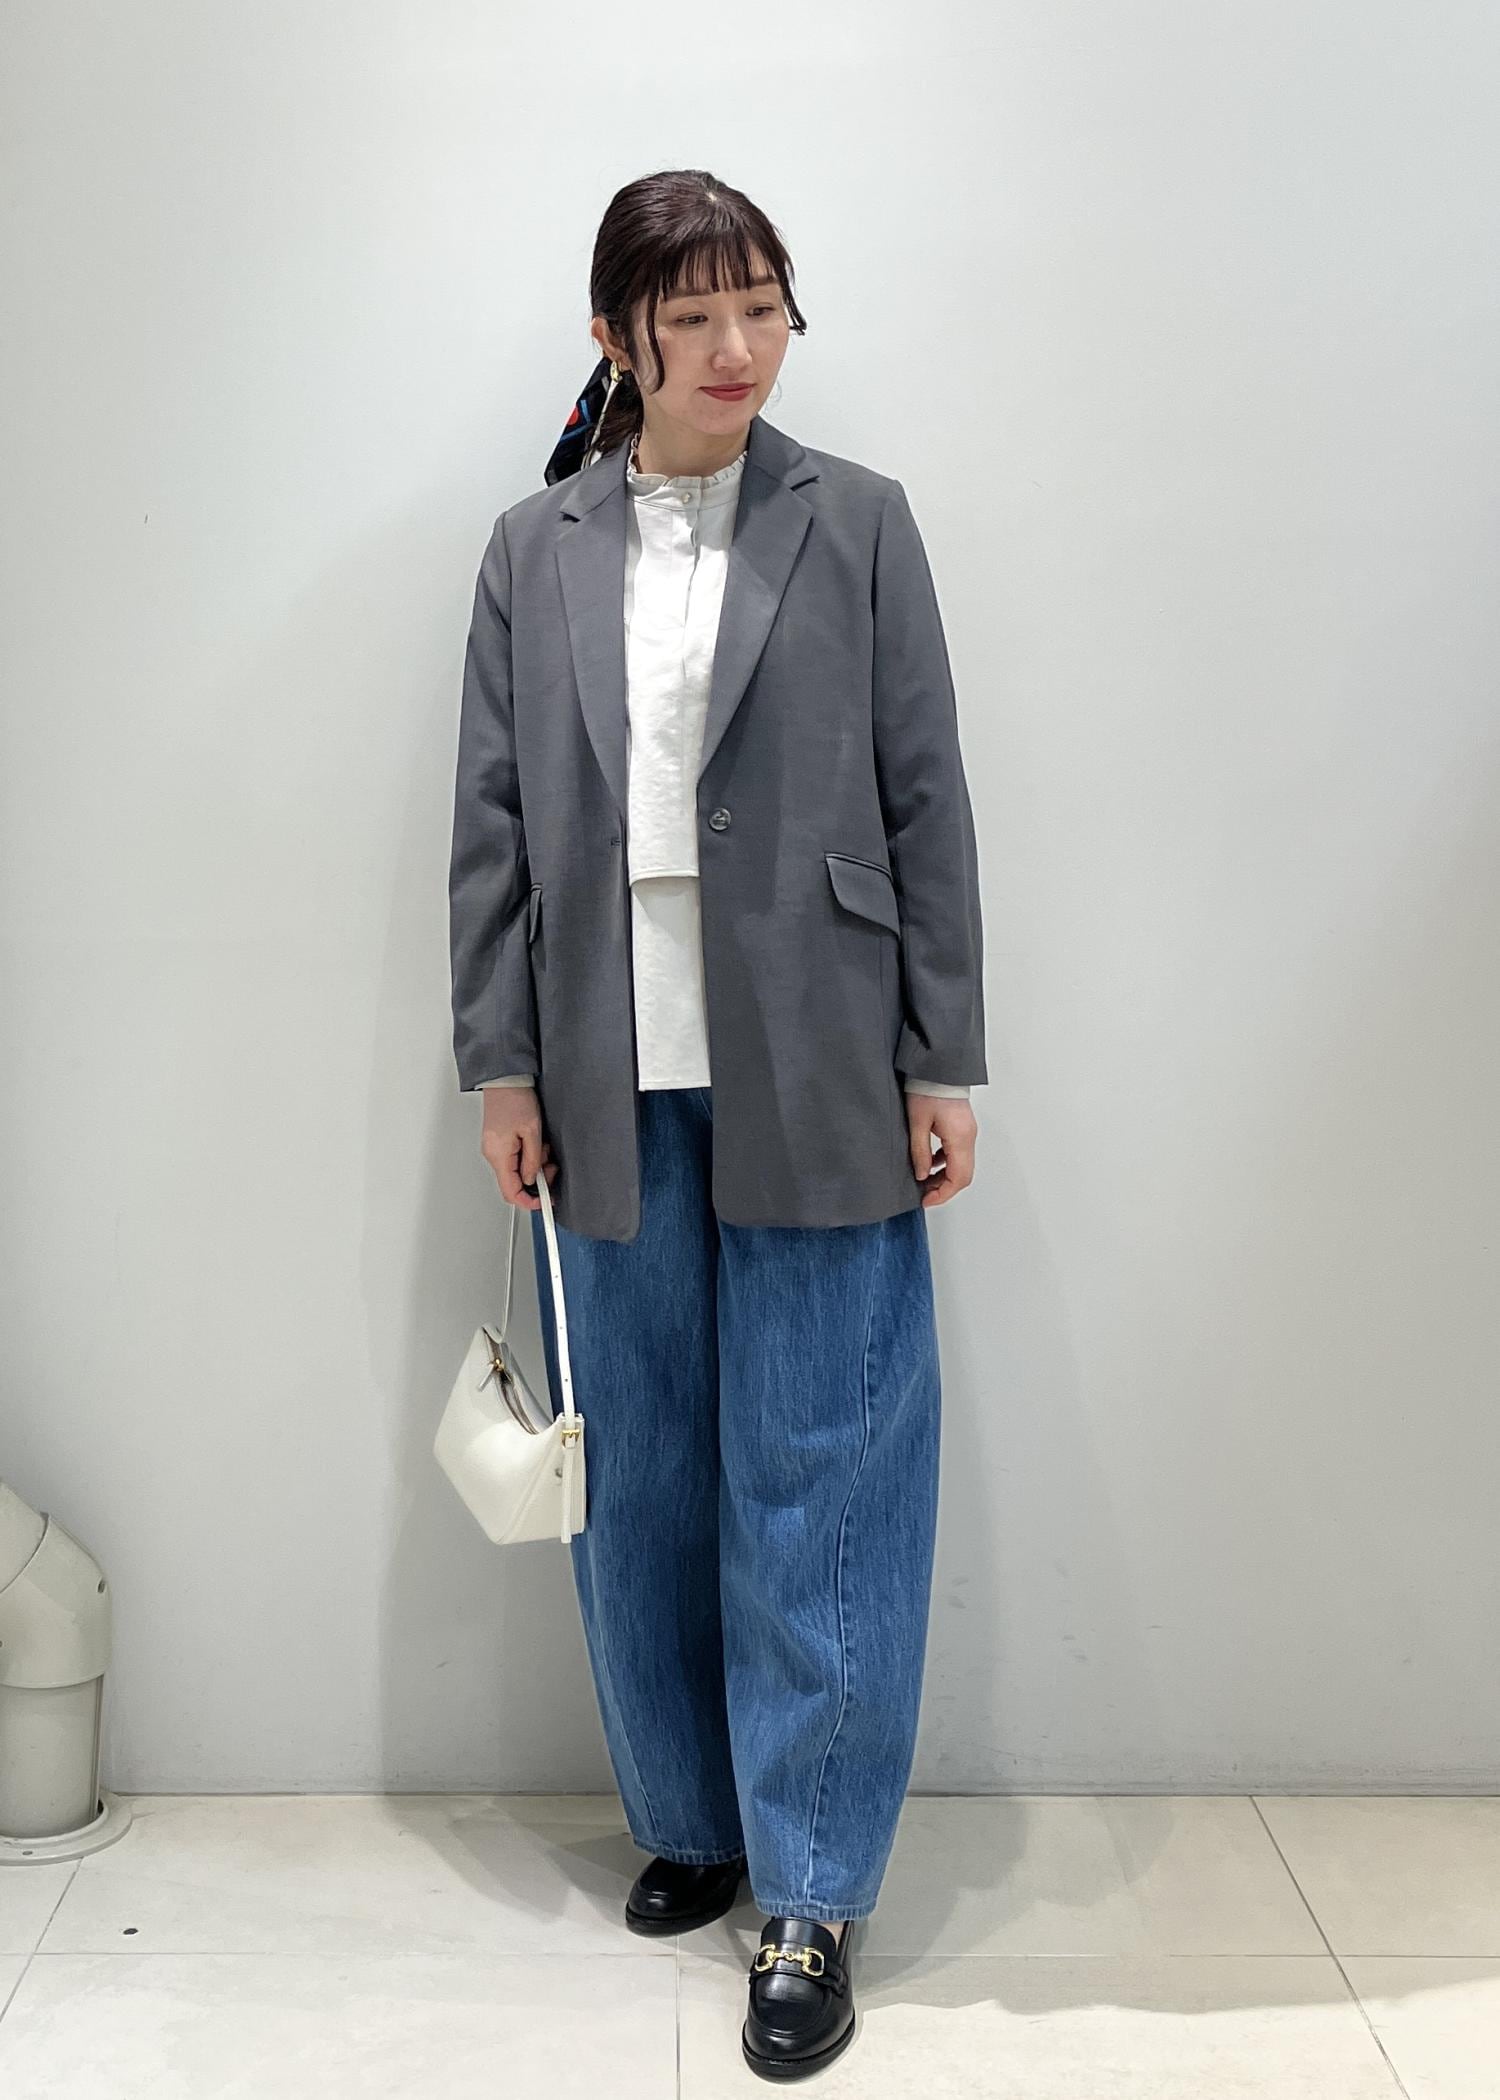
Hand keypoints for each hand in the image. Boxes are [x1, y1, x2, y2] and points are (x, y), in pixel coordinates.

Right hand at [480, 1084, 557, 1210]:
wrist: (504, 1080)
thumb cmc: (515, 1099)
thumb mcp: (532, 1131)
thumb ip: (533, 1159)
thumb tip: (533, 1179)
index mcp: (499, 1155)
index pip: (511, 1192)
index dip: (529, 1202)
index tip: (545, 1201)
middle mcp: (492, 1155)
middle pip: (514, 1183)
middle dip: (536, 1180)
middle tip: (551, 1168)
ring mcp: (494, 1149)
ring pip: (516, 1171)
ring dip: (534, 1165)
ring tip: (544, 1149)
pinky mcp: (498, 1143)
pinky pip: (514, 1159)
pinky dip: (528, 1157)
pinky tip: (536, 1144)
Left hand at [906, 1092, 976, 1207]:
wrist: (937, 1067)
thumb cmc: (927, 1089)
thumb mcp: (917, 1122)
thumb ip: (920, 1152)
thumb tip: (922, 1175)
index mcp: (960, 1138)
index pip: (958, 1177)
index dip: (943, 1194)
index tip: (927, 1200)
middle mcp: (969, 1137)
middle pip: (963, 1175)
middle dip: (944, 1189)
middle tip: (925, 1195)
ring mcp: (968, 1133)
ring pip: (962, 1166)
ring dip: (945, 1177)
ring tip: (925, 1181)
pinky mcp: (963, 1128)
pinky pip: (959, 1154)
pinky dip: (946, 1164)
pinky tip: (930, 1163)